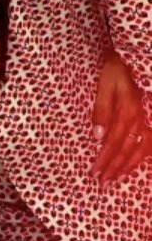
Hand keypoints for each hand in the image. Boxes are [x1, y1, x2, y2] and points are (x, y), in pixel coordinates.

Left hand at [92, 53, 149, 181]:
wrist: (136, 57)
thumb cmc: (117, 69)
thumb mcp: (106, 85)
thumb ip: (102, 109)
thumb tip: (98, 135)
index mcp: (127, 112)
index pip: (113, 142)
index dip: (104, 159)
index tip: (95, 172)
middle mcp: (139, 119)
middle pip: (125, 150)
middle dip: (114, 168)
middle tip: (103, 183)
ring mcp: (147, 119)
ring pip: (139, 149)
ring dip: (127, 166)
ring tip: (116, 179)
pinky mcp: (149, 118)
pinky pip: (149, 142)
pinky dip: (142, 157)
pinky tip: (135, 165)